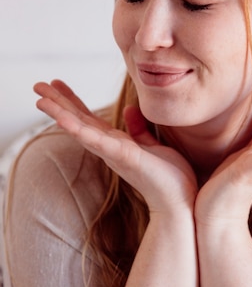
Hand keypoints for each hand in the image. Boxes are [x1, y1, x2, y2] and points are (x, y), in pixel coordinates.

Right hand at [34, 80, 197, 212]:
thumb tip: (130, 109)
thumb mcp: (153, 146)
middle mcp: (109, 148)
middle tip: (37, 86)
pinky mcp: (124, 156)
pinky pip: (97, 140)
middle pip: (78, 121)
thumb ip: (139, 130)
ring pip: (81, 130)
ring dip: (59, 114)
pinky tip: (63, 119)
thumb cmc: (169, 177)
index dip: (72, 101)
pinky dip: (78, 129)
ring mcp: (114, 153)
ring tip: (40, 100)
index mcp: (116, 143)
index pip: (88, 118)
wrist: (180, 202)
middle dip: (57, 103)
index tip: (57, 84)